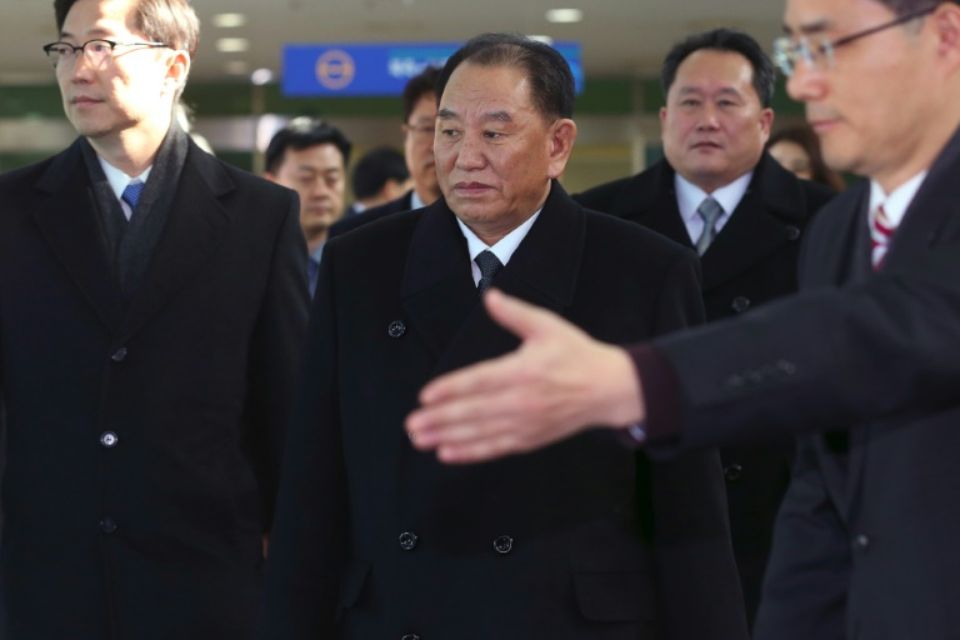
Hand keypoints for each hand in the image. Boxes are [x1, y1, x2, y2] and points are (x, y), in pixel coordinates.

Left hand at [405, 289, 644, 463]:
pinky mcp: (530, 439)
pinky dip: (470, 453)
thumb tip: (489, 296)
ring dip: (448, 438)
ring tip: (421, 440)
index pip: (480, 381)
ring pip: (481, 433)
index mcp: (524, 370)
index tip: (426, 396)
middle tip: (412, 425)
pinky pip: (495, 448)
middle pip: (474, 412)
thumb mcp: (547, 326)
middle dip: (440, 419)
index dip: (451, 389)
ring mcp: (526, 423)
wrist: (609, 388)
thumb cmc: (576, 354)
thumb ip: (515, 313)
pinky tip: (447, 454)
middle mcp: (523, 400)